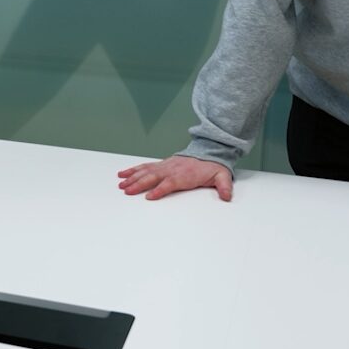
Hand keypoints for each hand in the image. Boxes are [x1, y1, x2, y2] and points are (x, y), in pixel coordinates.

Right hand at [117, 155, 231, 200]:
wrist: (208, 152)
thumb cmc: (212, 167)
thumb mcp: (221, 176)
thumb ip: (224, 186)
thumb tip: (227, 196)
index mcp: (184, 175)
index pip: (169, 183)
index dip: (159, 190)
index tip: (149, 197)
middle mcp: (171, 170)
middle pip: (153, 177)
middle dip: (139, 184)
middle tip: (127, 191)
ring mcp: (164, 166)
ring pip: (145, 172)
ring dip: (132, 178)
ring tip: (121, 184)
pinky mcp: (161, 165)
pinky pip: (144, 167)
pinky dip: (133, 170)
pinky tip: (123, 174)